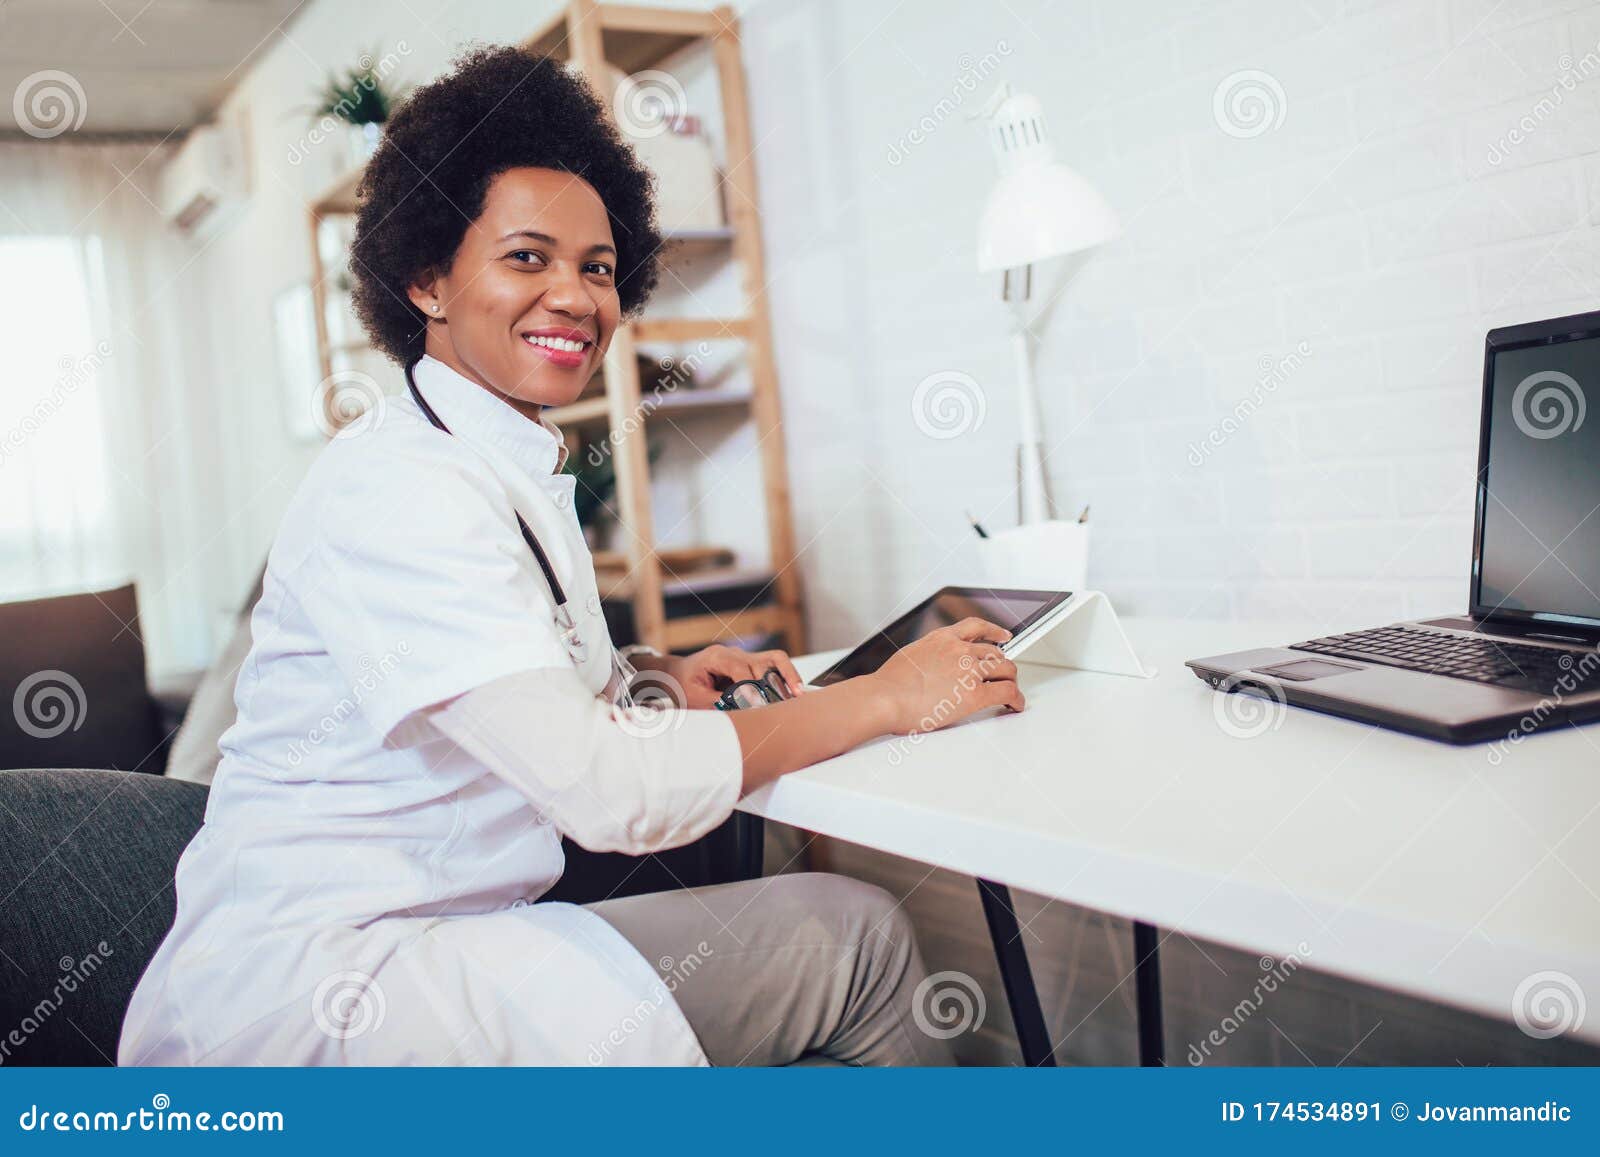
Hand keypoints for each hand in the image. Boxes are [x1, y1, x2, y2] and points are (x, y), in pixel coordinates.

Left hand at [670, 644, 805, 709]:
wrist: (675, 674)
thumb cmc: (682, 684)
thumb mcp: (694, 697)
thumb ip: (717, 703)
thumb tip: (742, 711)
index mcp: (718, 657)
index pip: (742, 670)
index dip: (752, 688)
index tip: (760, 705)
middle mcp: (734, 653)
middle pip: (763, 663)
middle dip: (773, 685)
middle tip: (783, 705)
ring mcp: (744, 656)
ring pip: (775, 659)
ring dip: (787, 676)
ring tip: (798, 694)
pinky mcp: (750, 663)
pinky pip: (773, 664)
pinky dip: (785, 675)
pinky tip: (794, 690)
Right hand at [864, 617, 1024, 734]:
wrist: (884, 698)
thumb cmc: (888, 685)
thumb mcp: (909, 656)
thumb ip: (927, 657)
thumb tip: (930, 668)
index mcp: (942, 639)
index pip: (976, 627)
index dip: (994, 631)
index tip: (1004, 636)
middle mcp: (959, 650)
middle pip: (995, 652)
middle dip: (1003, 664)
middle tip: (1005, 675)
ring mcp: (969, 671)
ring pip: (1006, 670)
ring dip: (1011, 681)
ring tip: (1011, 691)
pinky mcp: (974, 694)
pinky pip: (1007, 692)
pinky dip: (1016, 699)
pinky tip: (1015, 705)